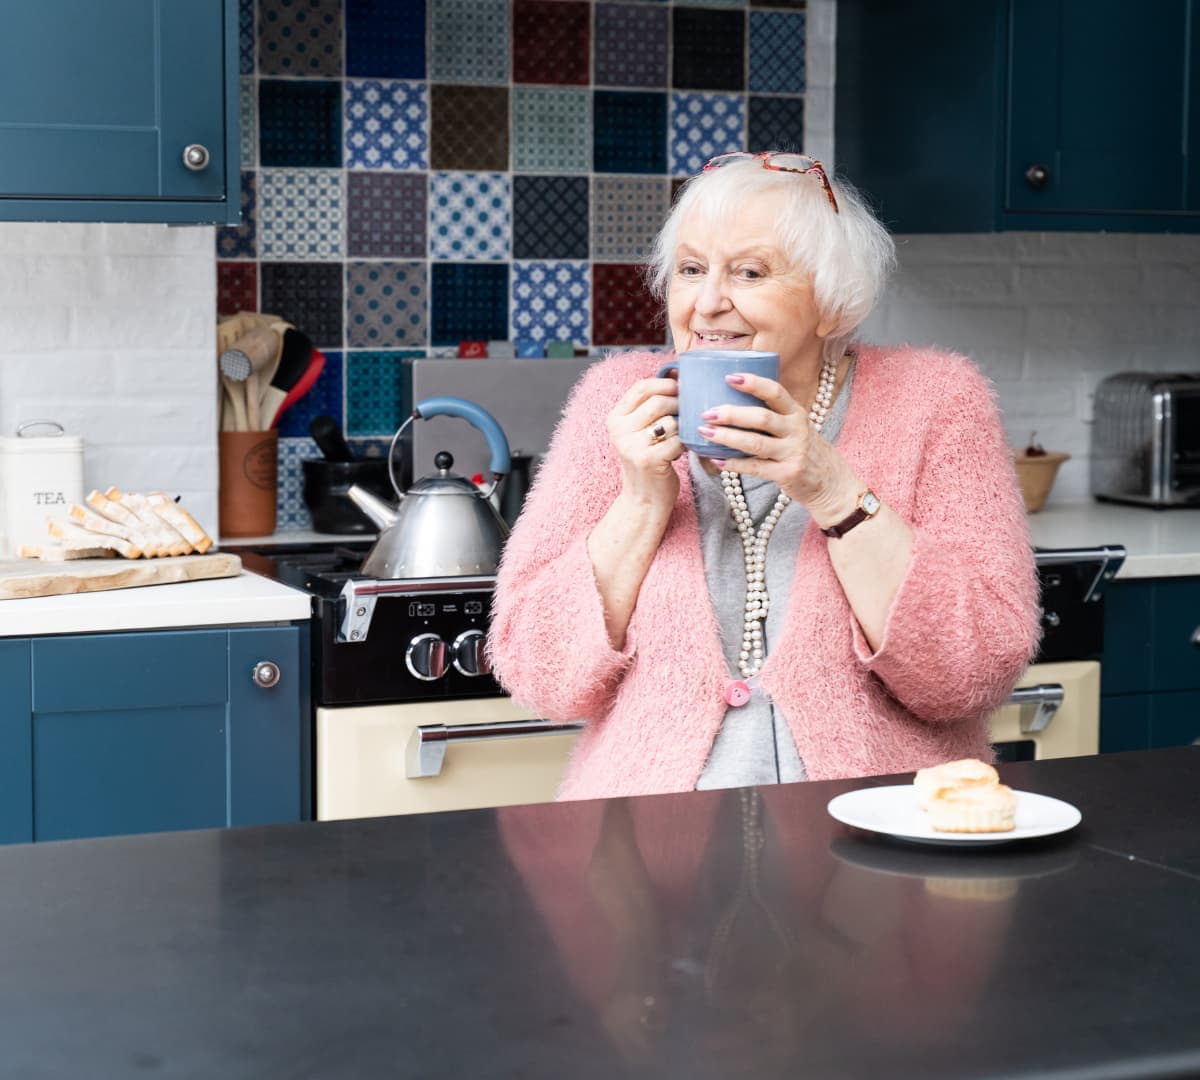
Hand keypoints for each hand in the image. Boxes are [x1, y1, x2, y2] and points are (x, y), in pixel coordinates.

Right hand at [606, 376, 682, 503]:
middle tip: (689, 413)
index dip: (665, 383)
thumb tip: (675, 370)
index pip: (641, 387)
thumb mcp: (642, 430)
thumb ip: (653, 403)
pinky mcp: (648, 460)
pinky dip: (685, 444)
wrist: (643, 499)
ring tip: (683, 435)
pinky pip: (677, 440)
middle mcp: (619, 430)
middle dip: (679, 404)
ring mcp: (631, 446)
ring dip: (683, 426)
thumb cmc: (649, 460)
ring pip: (670, 421)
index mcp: (615, 418)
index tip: (681, 387)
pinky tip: (682, 450)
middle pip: (658, 402)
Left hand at [695, 372, 855, 514]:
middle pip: (761, 417)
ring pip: (755, 443)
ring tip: (705, 432)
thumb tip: (729, 402)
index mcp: (796, 412)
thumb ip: (772, 415)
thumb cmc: (803, 449)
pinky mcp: (787, 474)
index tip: (729, 377)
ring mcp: (793, 452)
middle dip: (731, 414)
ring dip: (727, 437)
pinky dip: (734, 464)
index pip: (775, 392)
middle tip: (707, 413)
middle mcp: (796, 430)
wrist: (831, 482)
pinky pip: (756, 467)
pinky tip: (716, 459)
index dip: (753, 383)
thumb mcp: (795, 426)